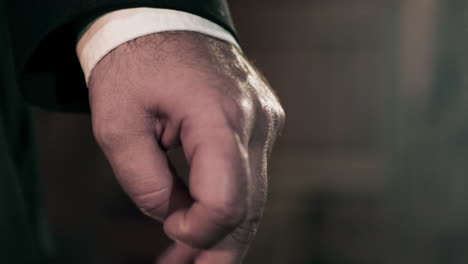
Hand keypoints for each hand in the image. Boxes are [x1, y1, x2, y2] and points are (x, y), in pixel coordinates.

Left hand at [88, 32, 284, 263]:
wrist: (165, 20)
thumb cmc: (136, 62)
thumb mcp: (116, 122)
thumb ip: (144, 181)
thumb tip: (172, 215)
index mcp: (218, 115)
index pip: (226, 201)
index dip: (197, 230)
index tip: (169, 228)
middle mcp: (254, 121)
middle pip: (251, 208)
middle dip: (221, 250)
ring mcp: (264, 122)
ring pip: (254, 196)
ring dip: (222, 230)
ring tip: (190, 257)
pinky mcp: (259, 124)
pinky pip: (248, 174)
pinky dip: (225, 201)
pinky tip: (200, 219)